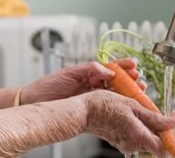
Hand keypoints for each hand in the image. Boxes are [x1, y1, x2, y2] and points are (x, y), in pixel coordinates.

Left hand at [20, 58, 144, 104]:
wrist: (35, 102)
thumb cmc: (48, 86)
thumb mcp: (69, 73)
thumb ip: (90, 69)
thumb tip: (109, 70)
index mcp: (88, 73)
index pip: (110, 67)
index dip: (123, 66)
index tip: (134, 65)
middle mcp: (92, 85)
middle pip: (117, 81)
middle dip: (130, 80)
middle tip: (140, 81)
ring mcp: (92, 97)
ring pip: (115, 94)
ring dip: (127, 92)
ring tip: (138, 91)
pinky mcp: (89, 109)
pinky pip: (107, 106)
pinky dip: (118, 105)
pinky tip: (126, 105)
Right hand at [81, 90, 174, 155]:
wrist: (82, 112)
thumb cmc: (103, 106)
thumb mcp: (132, 106)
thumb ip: (154, 117)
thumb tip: (173, 123)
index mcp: (138, 136)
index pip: (165, 146)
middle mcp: (133, 144)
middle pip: (159, 144)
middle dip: (170, 132)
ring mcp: (126, 143)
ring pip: (150, 140)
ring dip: (159, 129)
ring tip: (162, 115)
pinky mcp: (121, 140)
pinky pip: (140, 137)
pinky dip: (148, 129)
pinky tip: (147, 117)